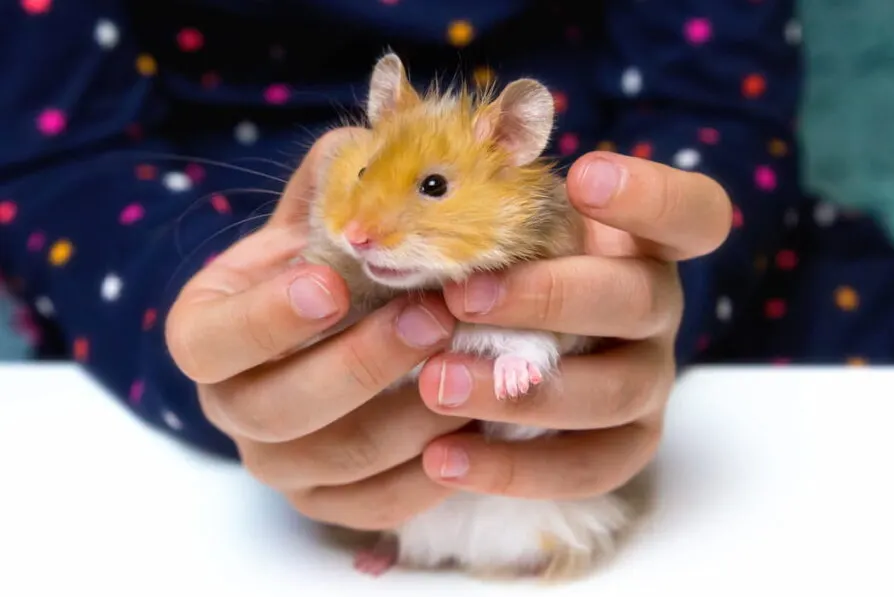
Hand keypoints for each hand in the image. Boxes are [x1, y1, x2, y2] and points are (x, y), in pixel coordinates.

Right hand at [166, 128, 473, 529]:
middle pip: (283, 408)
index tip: (330, 283)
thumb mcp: (320, 217)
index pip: (216, 341)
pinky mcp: (332, 502)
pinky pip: (382, 502)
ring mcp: (281, 464)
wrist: (345, 336)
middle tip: (434, 319)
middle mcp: (232, 408)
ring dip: (415, 413)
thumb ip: (336, 178)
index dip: (268, 318)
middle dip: (364, 363)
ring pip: (345, 456)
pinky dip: (434, 468)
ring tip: (477, 367)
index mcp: (209, 336)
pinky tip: (479, 426)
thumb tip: (374, 133)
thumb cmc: (330, 267)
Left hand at [416, 151, 731, 499]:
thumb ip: (461, 191)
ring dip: (522, 390)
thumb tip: (371, 138)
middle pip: (641, 299)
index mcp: (640, 243)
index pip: (691, 211)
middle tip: (461, 299)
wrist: (501, 360)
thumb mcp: (491, 224)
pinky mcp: (625, 445)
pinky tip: (442, 459)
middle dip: (549, 298)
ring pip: (615, 391)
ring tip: (435, 385)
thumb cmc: (492, 270)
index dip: (653, 194)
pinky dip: (516, 469)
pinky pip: (589, 468)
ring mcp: (648, 380)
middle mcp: (657, 308)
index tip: (583, 177)